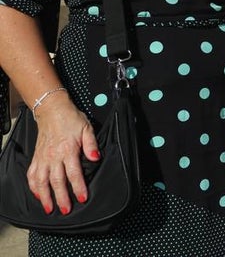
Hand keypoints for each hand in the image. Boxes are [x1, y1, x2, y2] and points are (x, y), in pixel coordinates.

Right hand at [26, 98, 98, 214]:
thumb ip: (91, 145)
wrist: (52, 110)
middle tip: (66, 210)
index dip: (78, 187)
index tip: (82, 198)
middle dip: (61, 198)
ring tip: (49, 209)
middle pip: (57, 181)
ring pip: (41, 181)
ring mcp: (43, 158)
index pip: (74, 173)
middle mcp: (53, 156)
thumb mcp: (87, 128)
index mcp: (68, 150)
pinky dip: (33, 187)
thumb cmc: (71, 119)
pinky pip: (32, 175)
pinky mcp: (36, 158)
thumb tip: (95, 157)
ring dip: (45, 197)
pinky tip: (38, 195)